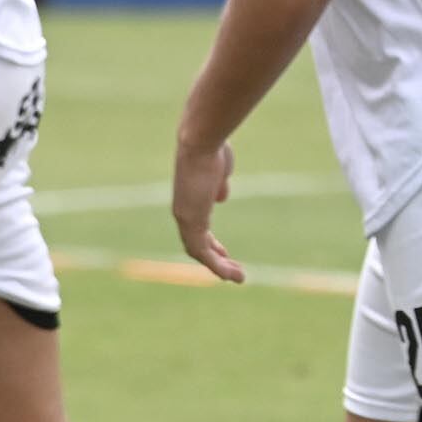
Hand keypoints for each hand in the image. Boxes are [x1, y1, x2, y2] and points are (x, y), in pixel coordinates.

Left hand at [171, 138, 242, 282]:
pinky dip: (216, 266)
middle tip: (232, 270)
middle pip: (197, 243)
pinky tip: (230, 273)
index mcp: (189, 199)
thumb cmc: (212, 150)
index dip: (212, 242)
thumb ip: (219, 185)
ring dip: (218, 267)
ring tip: (238, 277)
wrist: (201, 143)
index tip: (224, 252)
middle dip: (215, 258)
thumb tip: (221, 197)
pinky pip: (203, 253)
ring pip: (199, 252)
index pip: (198, 228)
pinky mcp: (191, 222)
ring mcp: (185, 218)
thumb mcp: (219, 170)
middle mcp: (183, 211)